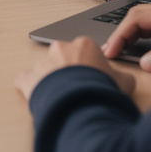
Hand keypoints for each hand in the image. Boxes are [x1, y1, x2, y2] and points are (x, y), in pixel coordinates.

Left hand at [16, 38, 135, 101]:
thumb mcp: (123, 82)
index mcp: (83, 45)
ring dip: (52, 81)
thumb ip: (122, 76)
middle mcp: (60, 49)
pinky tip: (42, 98)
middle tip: (78, 90)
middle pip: (64, 58)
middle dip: (69, 72)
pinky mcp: (27, 78)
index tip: (92, 79)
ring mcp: (42, 63)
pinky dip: (31, 89)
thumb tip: (124, 79)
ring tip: (63, 99)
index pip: (85, 52)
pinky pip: (26, 81)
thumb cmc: (102, 91)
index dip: (89, 67)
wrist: (80, 106)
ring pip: (46, 70)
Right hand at [102, 1, 150, 72]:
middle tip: (111, 51)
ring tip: (122, 51)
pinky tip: (147, 50)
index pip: (138, 17)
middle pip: (141, 16)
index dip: (121, 33)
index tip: (111, 50)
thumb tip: (147, 62)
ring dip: (135, 35)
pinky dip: (148, 38)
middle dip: (123, 32)